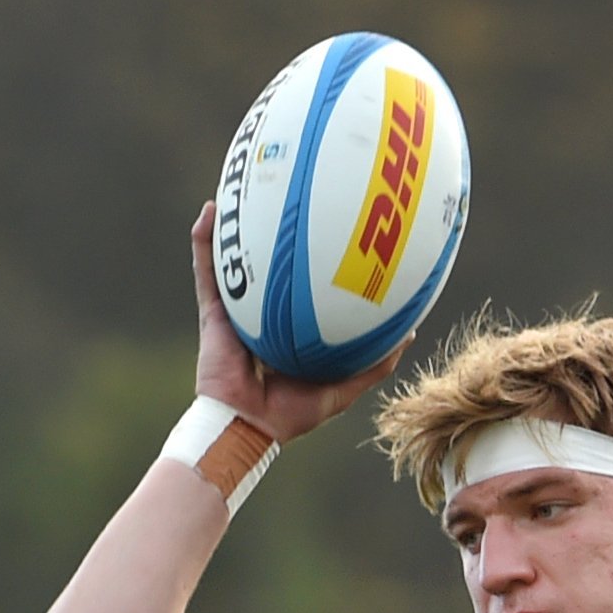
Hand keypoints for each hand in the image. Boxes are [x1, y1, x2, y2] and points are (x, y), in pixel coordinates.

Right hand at [190, 203, 409, 445]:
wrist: (247, 426)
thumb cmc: (293, 414)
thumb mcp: (344, 387)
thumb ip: (374, 363)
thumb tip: (408, 332)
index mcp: (293, 328)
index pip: (308, 285)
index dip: (321, 257)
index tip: (340, 226)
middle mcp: (265, 313)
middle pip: (274, 263)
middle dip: (278, 228)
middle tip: (294, 192)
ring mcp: (238, 311)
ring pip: (237, 258)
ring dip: (237, 223)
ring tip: (246, 186)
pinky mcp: (214, 313)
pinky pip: (206, 270)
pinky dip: (204, 241)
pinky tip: (208, 210)